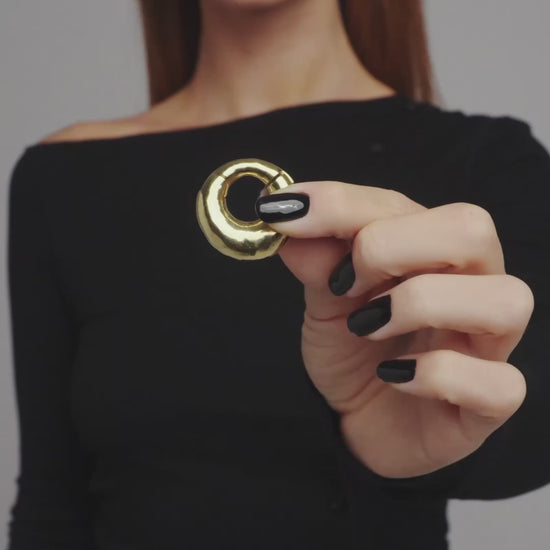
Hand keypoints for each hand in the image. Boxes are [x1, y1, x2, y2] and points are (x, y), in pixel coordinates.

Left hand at [255, 181, 532, 478]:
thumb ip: (317, 261)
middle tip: (342, 282)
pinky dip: (438, 375)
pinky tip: (394, 377)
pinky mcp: (489, 402)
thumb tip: (291, 217)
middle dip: (389, 246)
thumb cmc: (353, 353)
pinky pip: (499, 383)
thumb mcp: (325, 302)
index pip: (399, 204)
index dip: (338, 204)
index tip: (281, 213)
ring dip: (421, 304)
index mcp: (430, 251)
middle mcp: (471, 287)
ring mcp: (487, 346)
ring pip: (505, 299)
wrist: (360, 422)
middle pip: (471, 230)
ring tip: (369, 327)